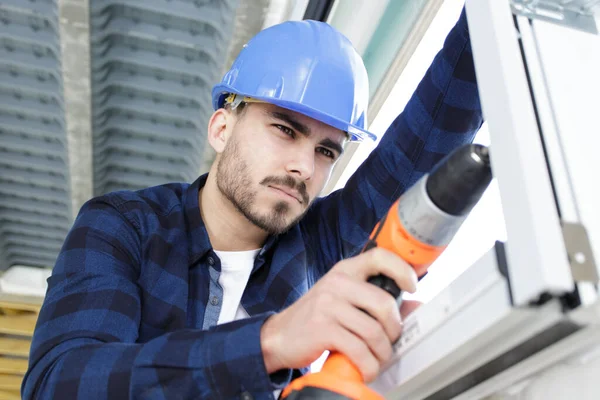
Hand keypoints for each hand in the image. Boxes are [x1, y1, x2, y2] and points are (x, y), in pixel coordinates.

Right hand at [260, 248, 418, 381]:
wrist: (279, 335)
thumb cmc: (316, 317)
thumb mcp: (343, 300)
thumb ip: (374, 301)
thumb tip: (415, 306)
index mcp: (345, 270)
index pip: (379, 257)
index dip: (402, 270)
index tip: (412, 286)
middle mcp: (337, 282)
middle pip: (384, 304)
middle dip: (394, 330)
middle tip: (389, 341)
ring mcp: (328, 304)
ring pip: (374, 331)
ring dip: (381, 353)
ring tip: (376, 359)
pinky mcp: (322, 328)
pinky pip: (359, 349)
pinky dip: (368, 365)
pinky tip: (365, 368)